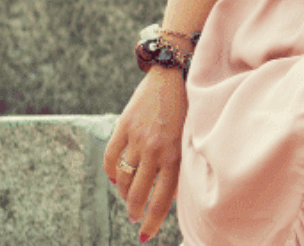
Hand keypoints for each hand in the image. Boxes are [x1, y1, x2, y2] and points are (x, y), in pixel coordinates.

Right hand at [103, 66, 187, 241]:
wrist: (175, 73)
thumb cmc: (190, 108)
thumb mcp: (192, 138)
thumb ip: (182, 165)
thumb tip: (172, 194)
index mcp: (175, 156)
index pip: (161, 200)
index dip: (152, 222)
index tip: (145, 235)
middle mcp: (155, 150)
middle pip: (139, 193)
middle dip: (135, 211)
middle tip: (135, 217)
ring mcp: (137, 138)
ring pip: (124, 178)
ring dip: (125, 194)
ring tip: (129, 200)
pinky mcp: (123, 126)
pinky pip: (111, 157)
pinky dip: (111, 172)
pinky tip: (116, 178)